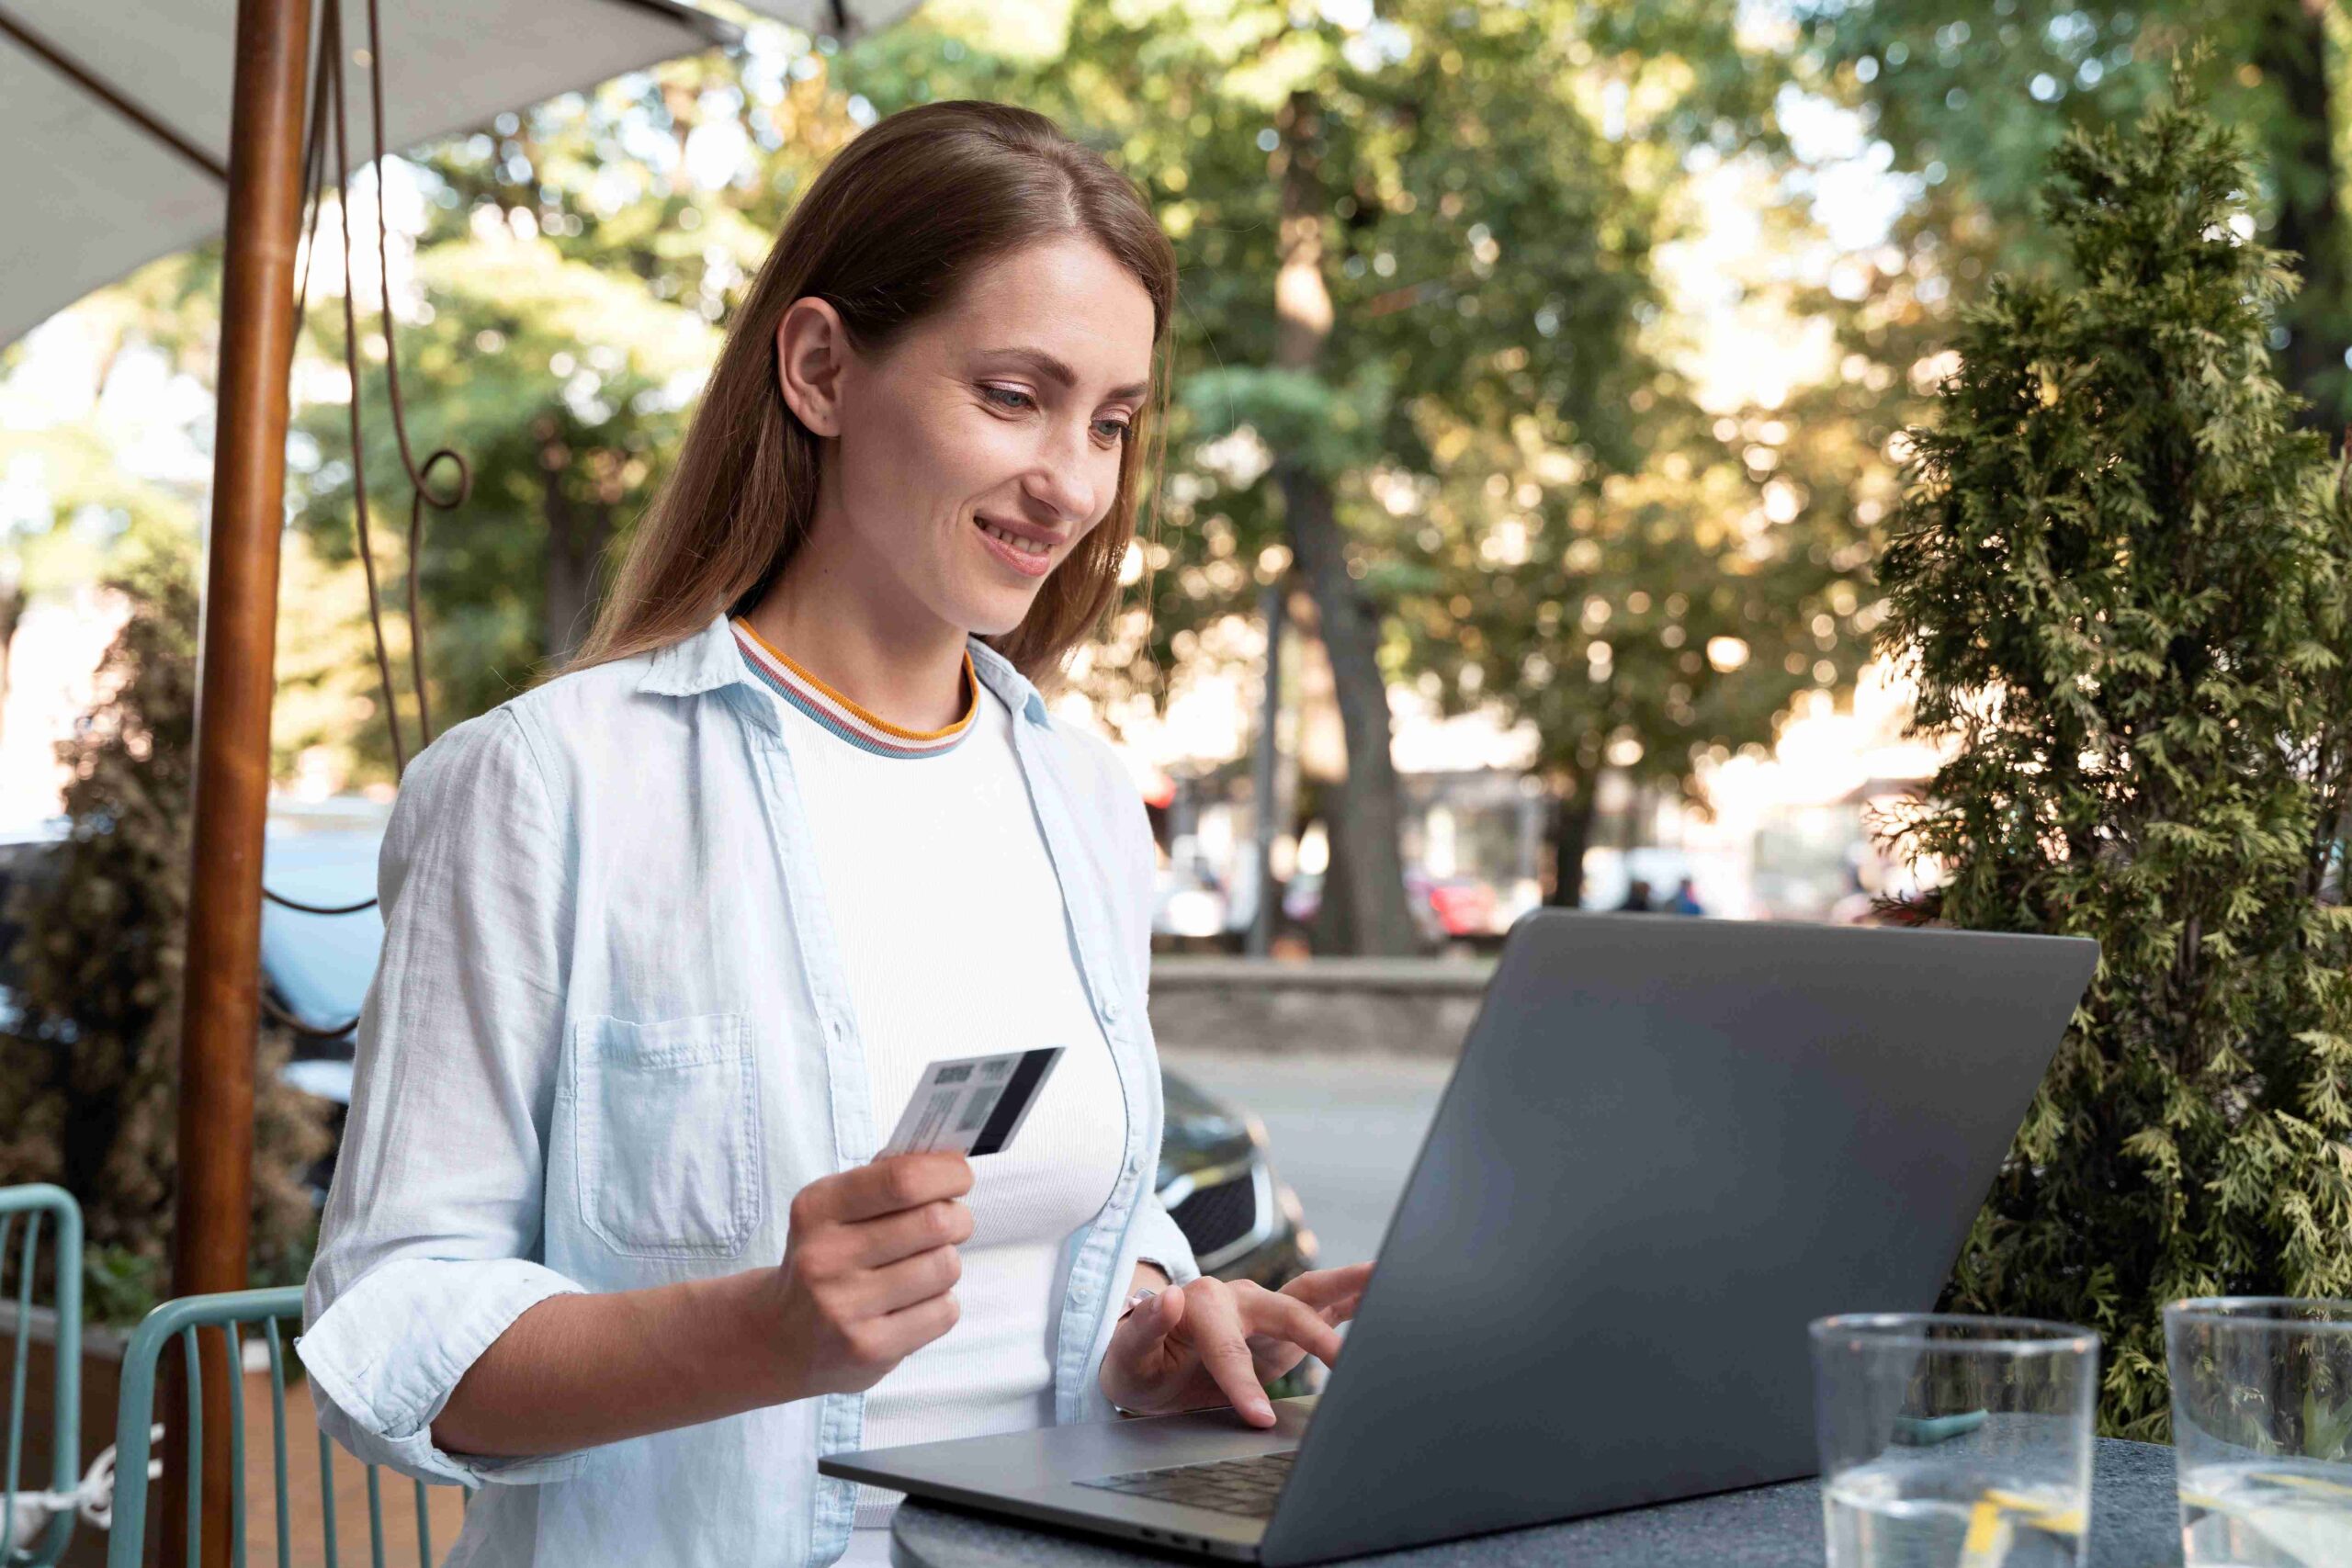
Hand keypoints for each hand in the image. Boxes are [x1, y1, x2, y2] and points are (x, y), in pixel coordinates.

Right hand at [763, 1152, 973, 1399]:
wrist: (782, 1338)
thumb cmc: (826, 1259)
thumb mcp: (835, 1209)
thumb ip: (886, 1178)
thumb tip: (948, 1156)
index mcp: (817, 1209)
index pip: (902, 1180)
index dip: (946, 1173)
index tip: (960, 1176)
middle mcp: (825, 1257)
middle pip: (935, 1222)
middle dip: (958, 1218)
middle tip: (951, 1222)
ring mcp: (845, 1308)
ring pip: (945, 1267)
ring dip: (946, 1263)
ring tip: (921, 1268)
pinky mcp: (869, 1350)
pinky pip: (944, 1311)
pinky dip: (940, 1304)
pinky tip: (911, 1304)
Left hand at [1098, 1262, 1373, 1425]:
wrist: (1149, 1359)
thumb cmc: (1139, 1361)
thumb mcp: (1128, 1354)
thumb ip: (1143, 1328)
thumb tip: (1166, 1296)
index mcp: (1202, 1306)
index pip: (1229, 1349)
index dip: (1243, 1383)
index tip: (1258, 1417)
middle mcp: (1238, 1298)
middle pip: (1285, 1310)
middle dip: (1314, 1335)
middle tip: (1343, 1361)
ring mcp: (1264, 1307)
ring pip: (1312, 1293)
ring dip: (1349, 1285)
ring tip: (1384, 1276)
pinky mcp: (1281, 1320)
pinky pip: (1322, 1304)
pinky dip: (1352, 1298)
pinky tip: (1382, 1291)